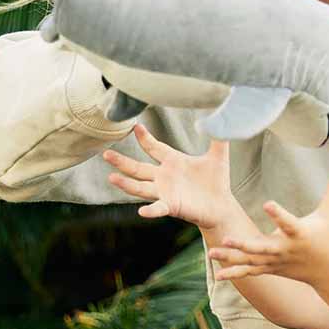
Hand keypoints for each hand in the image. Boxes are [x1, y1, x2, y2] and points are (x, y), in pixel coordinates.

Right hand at [103, 123, 235, 230]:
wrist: (222, 206)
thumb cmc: (217, 182)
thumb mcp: (218, 157)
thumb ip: (219, 137)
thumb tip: (223, 116)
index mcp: (173, 162)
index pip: (154, 147)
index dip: (144, 137)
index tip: (135, 126)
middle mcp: (164, 177)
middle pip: (137, 168)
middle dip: (121, 161)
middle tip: (105, 153)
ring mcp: (166, 192)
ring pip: (140, 187)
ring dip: (126, 184)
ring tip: (111, 177)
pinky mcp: (172, 206)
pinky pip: (158, 208)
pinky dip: (151, 210)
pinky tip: (142, 211)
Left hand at [208, 169, 328, 285]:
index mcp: (299, 233)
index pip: (288, 222)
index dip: (278, 213)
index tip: (267, 203)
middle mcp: (285, 249)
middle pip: (263, 247)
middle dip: (245, 245)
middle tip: (227, 238)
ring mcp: (276, 261)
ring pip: (251, 260)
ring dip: (232, 257)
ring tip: (212, 252)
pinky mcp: (271, 268)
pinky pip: (251, 271)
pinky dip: (235, 272)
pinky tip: (218, 274)